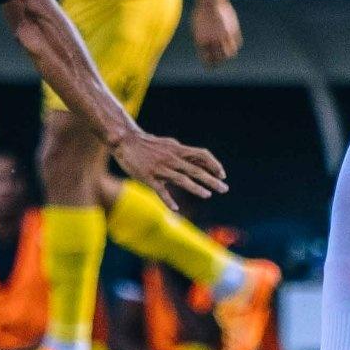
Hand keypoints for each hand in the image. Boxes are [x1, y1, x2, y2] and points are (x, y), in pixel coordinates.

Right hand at [111, 127, 226, 209]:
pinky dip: (168, 200)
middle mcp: (171, 159)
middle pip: (196, 169)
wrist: (125, 140)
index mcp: (177, 149)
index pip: (201, 154)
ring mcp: (160, 169)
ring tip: (208, 195)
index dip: (214, 164)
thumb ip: (181, 153)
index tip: (222, 174)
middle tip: (224, 189)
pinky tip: (175, 209)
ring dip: (196, 188)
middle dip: (212, 180)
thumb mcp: (168, 145)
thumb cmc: (148, 145)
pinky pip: (160, 191)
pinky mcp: (148, 177)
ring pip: (182, 180)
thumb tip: (197, 159)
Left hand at [192, 0, 241, 66]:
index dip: (210, 64)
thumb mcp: (197, 28)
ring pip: (231, 53)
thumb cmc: (201, 12)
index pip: (207, 60)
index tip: (211, 65)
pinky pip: (237, 43)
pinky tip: (232, 42)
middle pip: (219, 59)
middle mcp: (213, 41)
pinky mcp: (232, 30)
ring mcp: (223, 36)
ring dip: (229, 54)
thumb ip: (202, 40)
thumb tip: (207, 50)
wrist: (210, 0)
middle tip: (220, 61)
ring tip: (228, 53)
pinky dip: (235, 44)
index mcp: (202, 42)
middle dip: (220, 61)